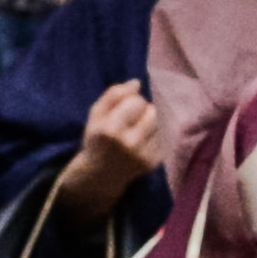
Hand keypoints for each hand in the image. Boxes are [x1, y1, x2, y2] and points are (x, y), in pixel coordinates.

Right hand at [55, 81, 166, 217]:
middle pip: (152, 111)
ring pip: (158, 124)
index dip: (131, 101)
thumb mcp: (96, 114)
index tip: (121, 110)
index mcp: (110, 129)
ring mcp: (142, 155)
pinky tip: (138, 145)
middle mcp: (128, 143)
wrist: (100, 175)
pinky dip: (151, 138)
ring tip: (134, 132)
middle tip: (129, 121)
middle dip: (143, 111)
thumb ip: (113, 94)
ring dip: (148, 124)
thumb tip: (136, 83)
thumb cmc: (97, 139)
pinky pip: (161, 139)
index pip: (137, 101)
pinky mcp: (153, 163)